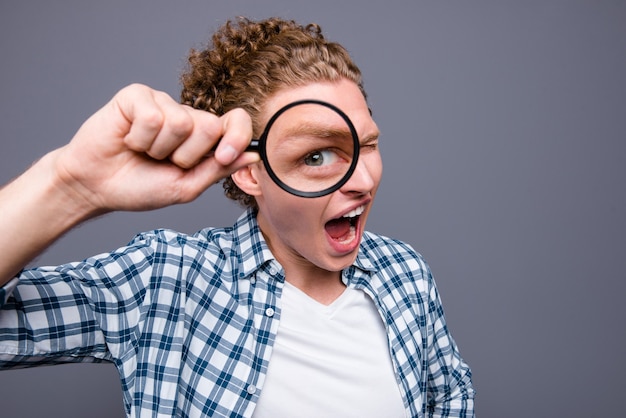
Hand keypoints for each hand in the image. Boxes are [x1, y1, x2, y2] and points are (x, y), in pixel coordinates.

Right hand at [53, 83, 258, 212]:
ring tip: (144, 152)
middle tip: (165, 162)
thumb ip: (218, 169)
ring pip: (180, 122)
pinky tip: (128, 140)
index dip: (237, 136)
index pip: (236, 122)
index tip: (223, 156)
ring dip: (159, 149)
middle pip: (211, 126)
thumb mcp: (186, 187)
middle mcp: (186, 116)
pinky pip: (152, 117)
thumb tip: (254, 154)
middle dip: (188, 155)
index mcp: (203, 138)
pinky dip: (139, 139)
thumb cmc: (141, 187)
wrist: (98, 187)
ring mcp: (162, 103)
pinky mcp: (137, 96)